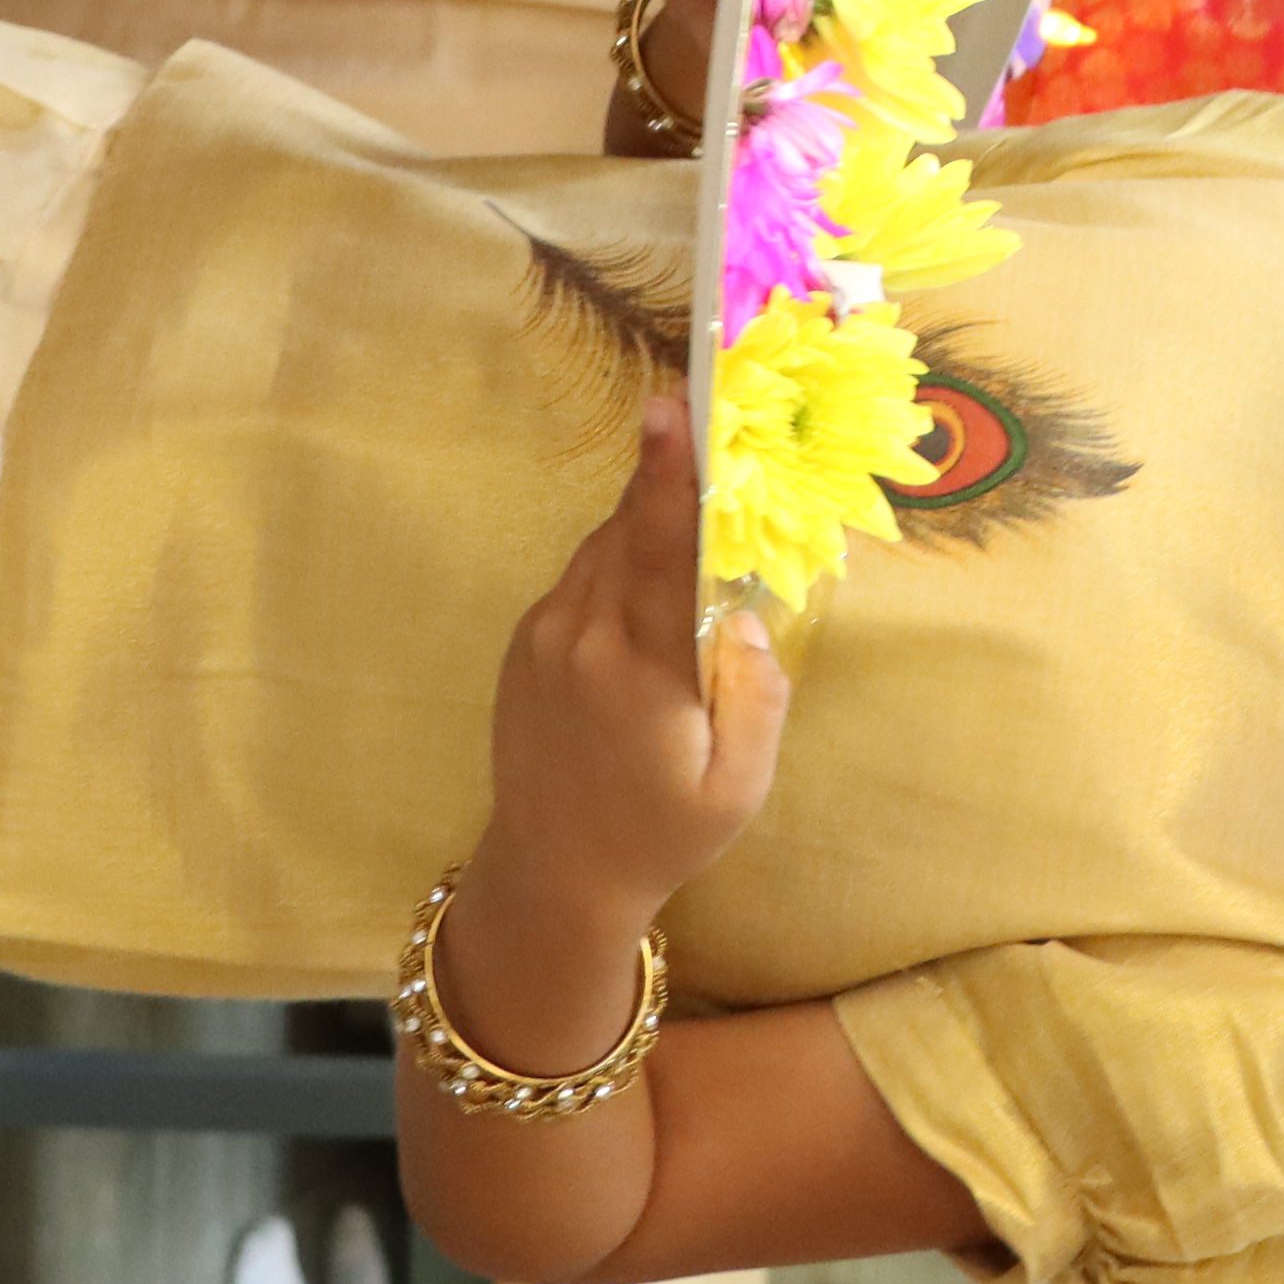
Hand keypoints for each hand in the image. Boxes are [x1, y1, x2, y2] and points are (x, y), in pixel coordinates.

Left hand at [478, 390, 793, 926]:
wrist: (552, 878)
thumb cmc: (661, 834)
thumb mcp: (738, 786)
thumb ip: (757, 696)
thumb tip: (747, 615)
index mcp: (638, 668)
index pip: (658, 549)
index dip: (668, 473)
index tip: (670, 404)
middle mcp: (581, 636)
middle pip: (631, 528)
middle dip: (669, 477)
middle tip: (711, 425)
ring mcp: (543, 637)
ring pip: (604, 547)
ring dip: (647, 524)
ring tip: (695, 514)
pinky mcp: (525, 643)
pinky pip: (582, 577)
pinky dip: (620, 563)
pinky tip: (650, 591)